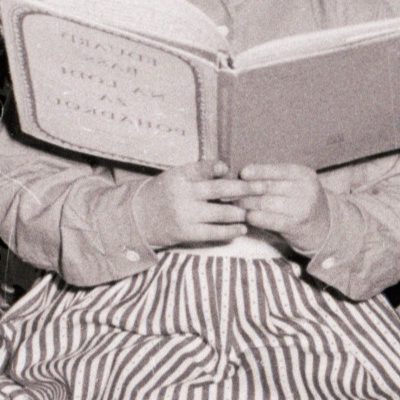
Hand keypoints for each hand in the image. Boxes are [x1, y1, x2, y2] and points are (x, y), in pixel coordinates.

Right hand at [135, 160, 250, 249]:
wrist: (137, 219)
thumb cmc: (162, 194)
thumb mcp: (174, 178)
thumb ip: (197, 174)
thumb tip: (227, 172)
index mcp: (179, 177)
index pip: (200, 169)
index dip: (214, 168)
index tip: (228, 167)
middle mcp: (182, 194)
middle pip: (218, 190)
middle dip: (244, 188)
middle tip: (263, 187)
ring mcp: (185, 215)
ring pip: (220, 213)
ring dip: (240, 212)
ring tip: (255, 210)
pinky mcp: (186, 232)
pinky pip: (213, 232)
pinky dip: (230, 231)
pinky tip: (242, 229)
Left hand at [239, 164, 330, 254]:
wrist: (324, 228)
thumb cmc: (301, 203)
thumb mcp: (294, 185)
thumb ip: (275, 179)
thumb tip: (243, 175)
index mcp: (303, 174)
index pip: (277, 170)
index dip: (258, 171)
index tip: (242, 173)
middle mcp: (305, 189)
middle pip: (268, 187)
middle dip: (245, 189)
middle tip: (227, 191)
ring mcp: (302, 207)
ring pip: (266, 203)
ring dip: (246, 204)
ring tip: (232, 204)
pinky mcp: (296, 225)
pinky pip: (271, 220)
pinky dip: (256, 218)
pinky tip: (247, 217)